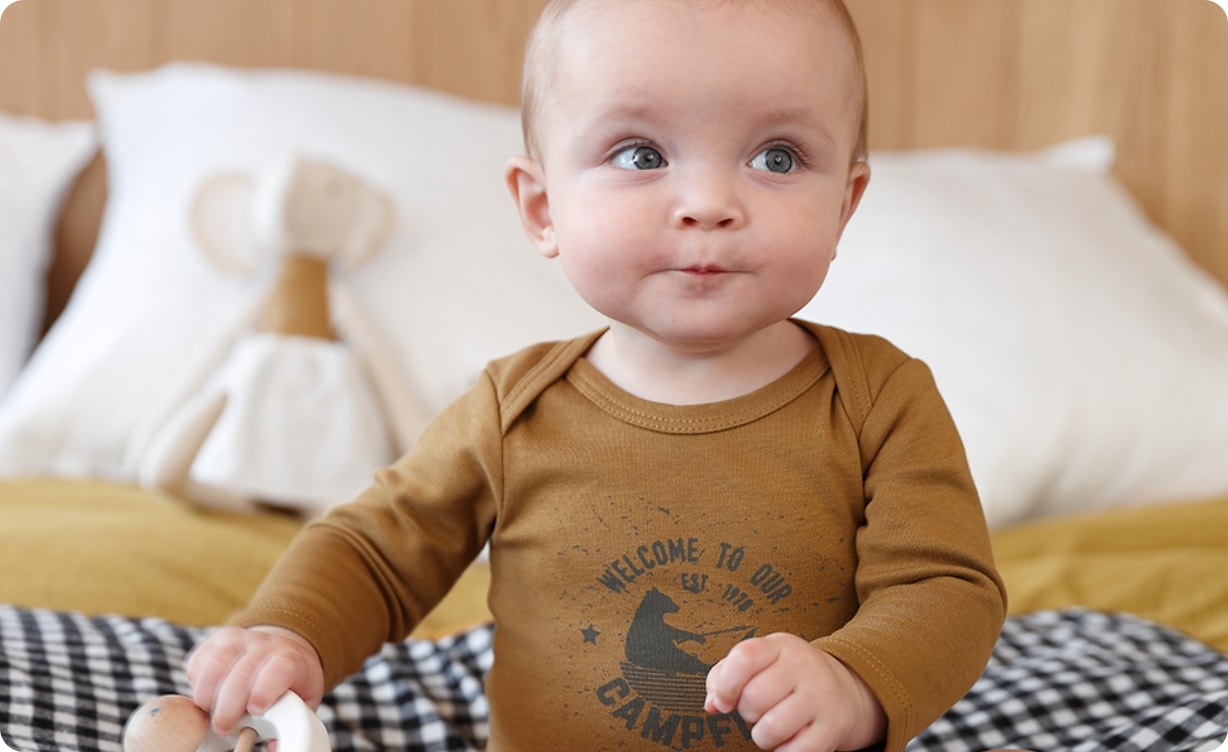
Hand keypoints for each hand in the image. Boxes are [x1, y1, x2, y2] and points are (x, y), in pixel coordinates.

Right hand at [185, 625, 324, 736]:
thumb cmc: (292, 679)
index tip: (255, 710)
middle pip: (241, 673)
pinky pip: (200, 657)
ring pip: (216, 663)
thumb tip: (273, 748)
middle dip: (228, 706)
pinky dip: (196, 679)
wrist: (285, 646)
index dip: (263, 691)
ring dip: (207, 693)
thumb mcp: (304, 698)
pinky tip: (205, 692)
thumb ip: (293, 723)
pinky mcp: (220, 639)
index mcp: (290, 660)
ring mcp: (242, 639)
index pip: (278, 670)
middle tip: (223, 728)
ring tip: (209, 712)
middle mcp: (266, 645)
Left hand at [704, 633, 885, 750]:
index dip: (725, 684)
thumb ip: (726, 675)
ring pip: (771, 728)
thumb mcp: (761, 662)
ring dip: (762, 736)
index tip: (723, 700)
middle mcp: (804, 667)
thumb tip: (712, 704)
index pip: (744, 657)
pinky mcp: (832, 728)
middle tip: (759, 710)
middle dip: (747, 712)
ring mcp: (821, 697)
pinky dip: (784, 751)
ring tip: (772, 725)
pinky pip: (794, 751)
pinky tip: (791, 738)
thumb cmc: (788, 678)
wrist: (845, 691)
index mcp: (780, 646)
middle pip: (754, 697)